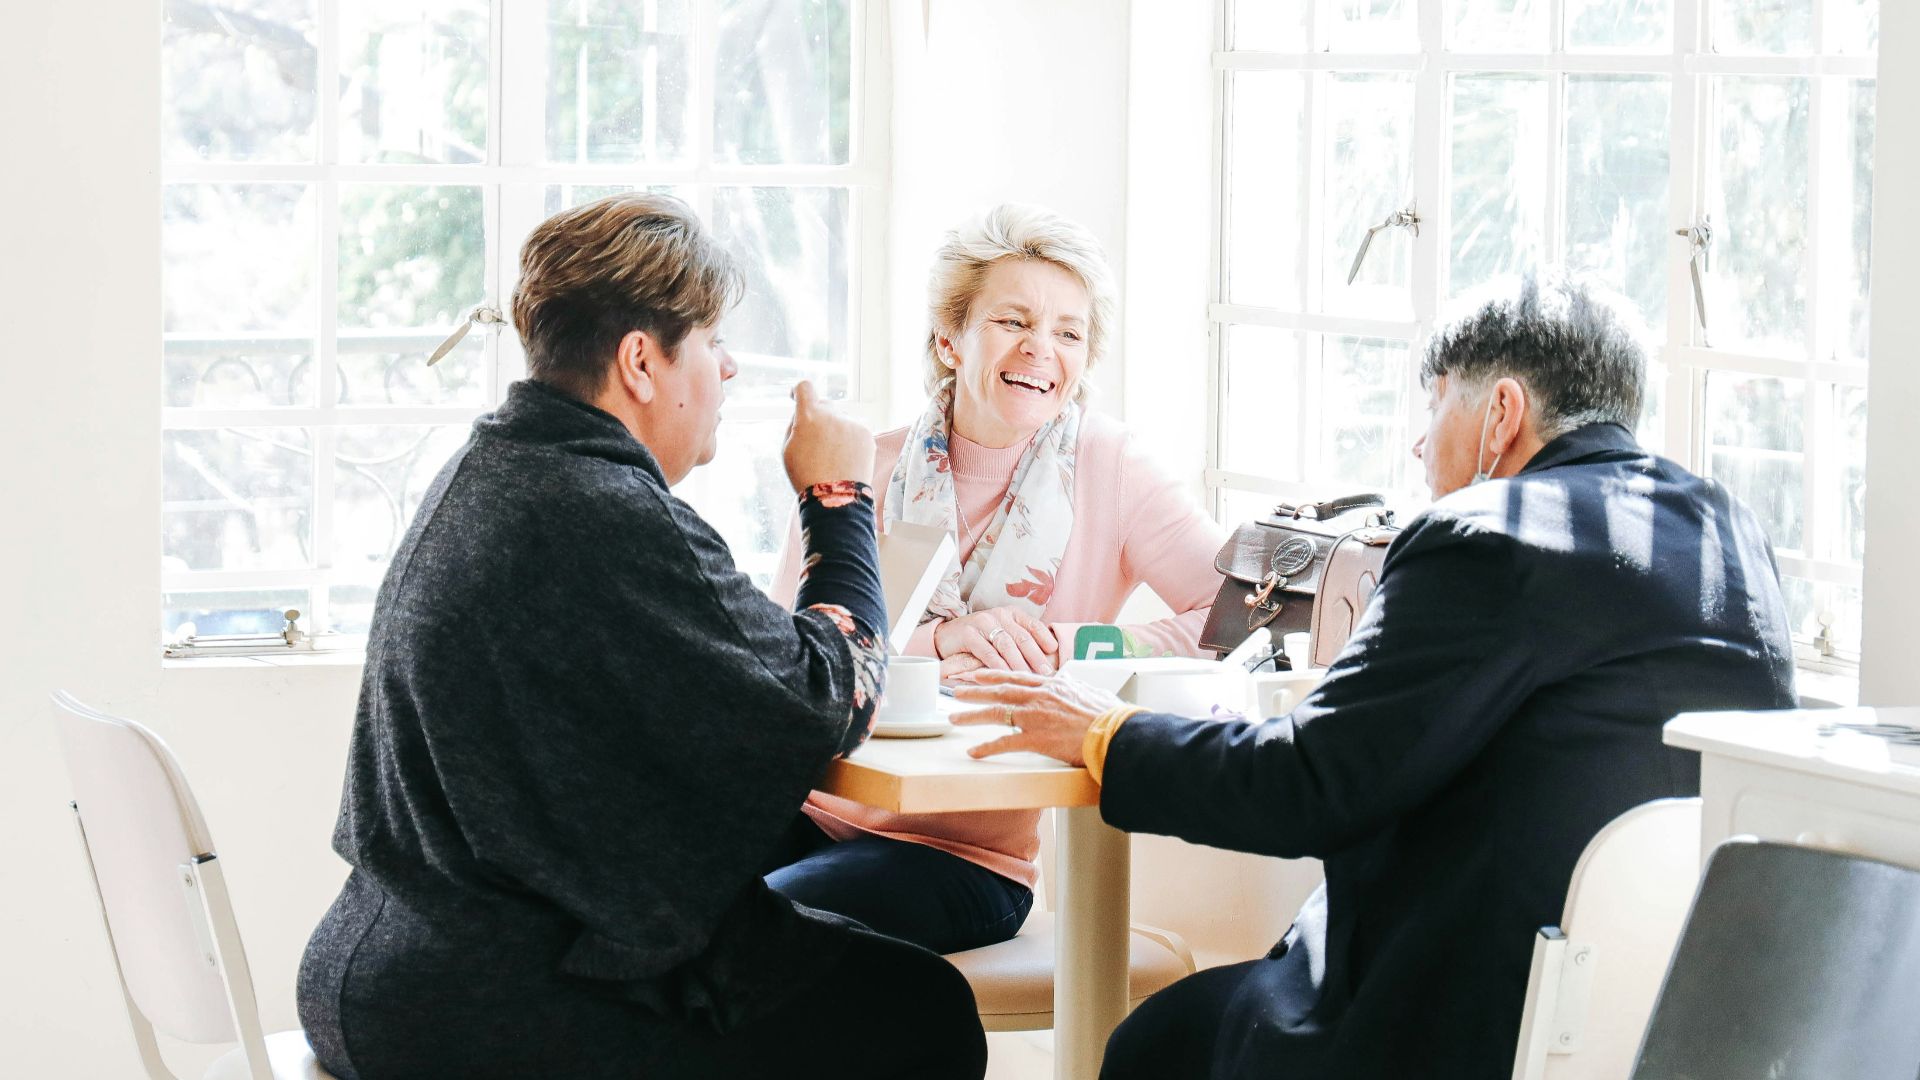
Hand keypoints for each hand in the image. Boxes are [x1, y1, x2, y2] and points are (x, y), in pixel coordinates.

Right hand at [783, 380, 873, 492]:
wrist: (836, 497)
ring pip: (841, 420)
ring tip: (832, 458)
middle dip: (818, 419)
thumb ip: (795, 425)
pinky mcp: (866, 433)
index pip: (805, 388)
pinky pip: (854, 430)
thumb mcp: (788, 450)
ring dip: (835, 431)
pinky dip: (849, 441)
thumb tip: (804, 413)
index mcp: (809, 416)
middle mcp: (832, 414)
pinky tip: (845, 459)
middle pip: (824, 406)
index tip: (797, 396)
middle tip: (815, 443)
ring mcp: (851, 423)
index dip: (799, 391)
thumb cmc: (806, 476)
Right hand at [934, 608, 1058, 674]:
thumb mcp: (1002, 636)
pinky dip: (998, 665)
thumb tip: (1045, 661)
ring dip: (1019, 663)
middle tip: (1046, 672)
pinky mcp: (969, 634)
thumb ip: (1019, 643)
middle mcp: (1000, 615)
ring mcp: (983, 623)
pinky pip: (987, 652)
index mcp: (1012, 614)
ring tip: (1029, 677)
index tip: (1055, 652)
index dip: (1045, 638)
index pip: (1033, 625)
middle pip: (1022, 637)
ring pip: (1007, 645)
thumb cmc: (979, 639)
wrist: (946, 637)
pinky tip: (1006, 676)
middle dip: (1036, 656)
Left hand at [952, 670, 1124, 763]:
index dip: (995, 675)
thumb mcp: (1092, 694)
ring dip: (972, 715)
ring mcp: (1036, 716)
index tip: (979, 675)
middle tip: (956, 691)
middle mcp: (1040, 696)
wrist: (1116, 732)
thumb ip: (1078, 689)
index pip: (1017, 676)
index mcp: (1053, 685)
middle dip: (975, 690)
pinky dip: (986, 747)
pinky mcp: (1036, 738)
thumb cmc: (1111, 716)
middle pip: (1000, 690)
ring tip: (954, 717)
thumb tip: (1076, 686)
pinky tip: (973, 751)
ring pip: (996, 712)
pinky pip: (1004, 743)